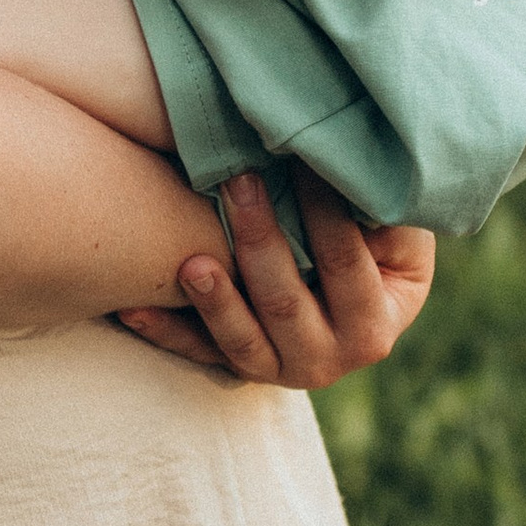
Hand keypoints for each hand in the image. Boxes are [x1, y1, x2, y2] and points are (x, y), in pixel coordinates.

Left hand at [114, 170, 434, 388]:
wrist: (349, 300)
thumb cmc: (373, 242)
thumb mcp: (394, 231)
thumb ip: (377, 208)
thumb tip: (345, 160)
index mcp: (374, 327)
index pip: (344, 263)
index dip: (324, 209)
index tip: (301, 155)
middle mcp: (328, 361)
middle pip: (286, 302)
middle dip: (260, 240)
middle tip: (237, 181)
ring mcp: (277, 370)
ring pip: (240, 339)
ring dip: (213, 301)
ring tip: (190, 263)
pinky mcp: (234, 367)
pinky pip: (196, 351)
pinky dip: (164, 330)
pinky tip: (131, 307)